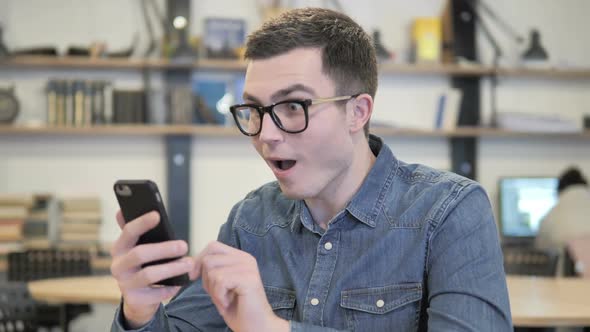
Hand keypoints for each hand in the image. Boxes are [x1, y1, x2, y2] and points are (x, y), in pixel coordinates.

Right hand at [110, 210, 194, 327]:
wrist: (139, 298)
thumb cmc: (143, 264)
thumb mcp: (138, 247)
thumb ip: (135, 231)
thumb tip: (122, 210)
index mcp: (120, 248)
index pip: (128, 232)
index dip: (142, 223)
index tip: (157, 215)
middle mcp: (118, 266)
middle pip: (140, 254)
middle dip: (164, 249)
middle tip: (184, 245)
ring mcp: (125, 284)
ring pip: (149, 274)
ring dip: (172, 268)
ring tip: (189, 264)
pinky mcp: (134, 299)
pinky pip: (156, 293)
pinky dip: (170, 287)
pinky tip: (181, 282)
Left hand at [193, 241, 288, 331]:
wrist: (255, 326)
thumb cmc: (237, 308)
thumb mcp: (219, 285)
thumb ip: (210, 270)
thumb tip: (191, 262)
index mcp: (240, 257)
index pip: (213, 246)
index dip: (199, 260)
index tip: (194, 277)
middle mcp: (246, 258)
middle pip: (209, 258)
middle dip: (206, 279)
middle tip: (218, 293)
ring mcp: (248, 267)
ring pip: (212, 270)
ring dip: (213, 289)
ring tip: (225, 298)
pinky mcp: (248, 278)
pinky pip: (220, 281)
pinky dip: (219, 295)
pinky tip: (229, 302)